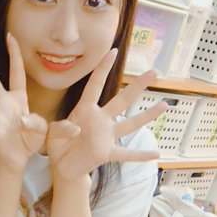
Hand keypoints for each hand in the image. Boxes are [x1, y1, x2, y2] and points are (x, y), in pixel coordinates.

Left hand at [47, 49, 166, 183]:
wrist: (61, 165)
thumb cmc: (57, 143)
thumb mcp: (52, 132)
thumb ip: (61, 128)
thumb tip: (75, 130)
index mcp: (85, 110)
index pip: (95, 85)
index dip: (103, 68)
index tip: (113, 51)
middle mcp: (100, 120)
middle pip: (122, 100)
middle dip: (137, 86)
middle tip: (154, 72)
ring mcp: (105, 136)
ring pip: (130, 124)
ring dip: (147, 116)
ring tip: (164, 105)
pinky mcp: (106, 153)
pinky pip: (126, 154)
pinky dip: (140, 155)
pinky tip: (157, 154)